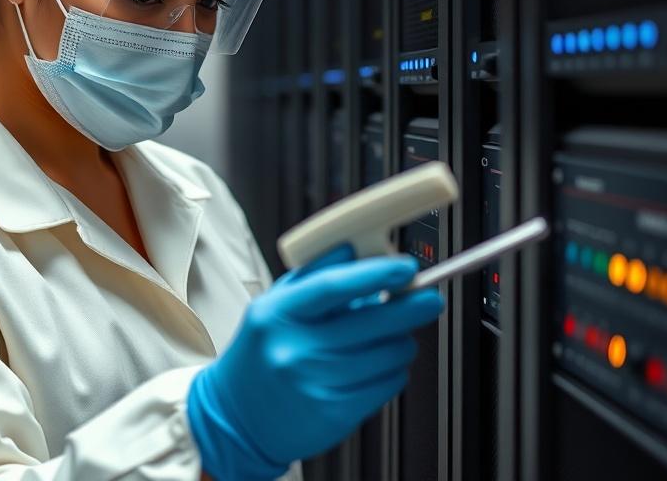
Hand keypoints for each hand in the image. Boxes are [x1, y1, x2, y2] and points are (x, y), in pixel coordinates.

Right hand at [187, 246, 443, 479]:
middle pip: (370, 322)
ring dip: (400, 342)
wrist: (238, 417)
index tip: (405, 267)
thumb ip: (314, 274)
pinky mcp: (335, 413)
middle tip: (428, 298)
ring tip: (387, 338)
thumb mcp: (273, 305)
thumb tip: (354, 249)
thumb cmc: (260, 354)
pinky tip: (377, 366)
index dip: (375, 274)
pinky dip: (393, 371)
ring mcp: (315, 384)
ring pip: (387, 355)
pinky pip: (387, 385)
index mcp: (277, 314)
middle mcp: (295, 350)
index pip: (332, 287)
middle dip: (411, 306)